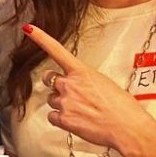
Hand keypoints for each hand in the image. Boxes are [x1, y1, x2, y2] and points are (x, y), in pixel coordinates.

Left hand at [22, 24, 155, 151]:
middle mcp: (69, 85)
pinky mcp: (64, 120)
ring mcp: (65, 102)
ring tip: (80, 110)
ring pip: (51, 99)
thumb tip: (80, 85)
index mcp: (81, 71)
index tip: (28, 29)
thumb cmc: (122, 106)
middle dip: (53, 82)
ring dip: (61, 103)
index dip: (40, 38)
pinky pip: (52, 117)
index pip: (56, 50)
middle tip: (66, 90)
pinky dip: (60, 119)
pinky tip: (75, 120)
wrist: (127, 127)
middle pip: (48, 78)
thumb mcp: (105, 83)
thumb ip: (86, 80)